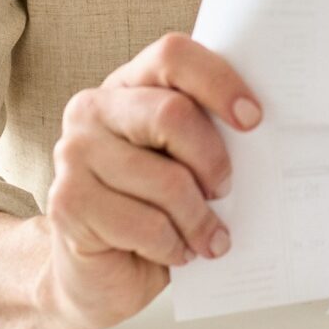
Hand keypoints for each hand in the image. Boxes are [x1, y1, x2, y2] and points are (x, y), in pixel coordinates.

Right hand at [37, 33, 261, 328]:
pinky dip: (173, 246)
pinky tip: (175, 251)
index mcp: (129, 84)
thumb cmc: (154, 208)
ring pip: (166, 180)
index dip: (219, 82)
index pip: (173, 56)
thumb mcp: (184, 162)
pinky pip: (146, 224)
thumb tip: (261, 130)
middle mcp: (93, 109)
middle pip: (172, 114)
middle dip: (212, 160)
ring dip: (198, 219)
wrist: (100, 273)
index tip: (253, 119)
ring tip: (207, 236)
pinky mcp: (67, 202)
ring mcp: (74, 154)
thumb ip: (206, 134)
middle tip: (224, 189)